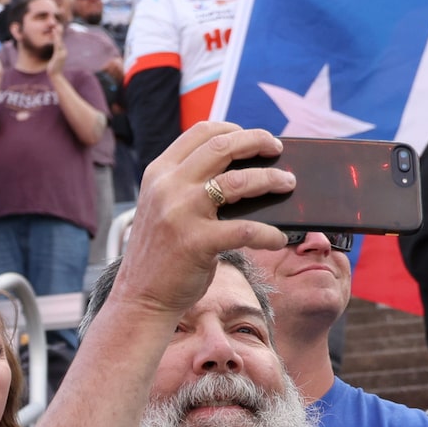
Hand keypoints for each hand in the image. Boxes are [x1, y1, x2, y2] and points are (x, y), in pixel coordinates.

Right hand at [107, 122, 294, 317]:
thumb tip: (242, 172)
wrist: (140, 297)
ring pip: (238, 181)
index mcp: (159, 173)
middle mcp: (168, 186)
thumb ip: (188, 186)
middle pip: (222, 146)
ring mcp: (181, 213)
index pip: (200, 132)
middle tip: (277, 148)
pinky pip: (246, 230)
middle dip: (257, 141)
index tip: (251, 137)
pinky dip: (269, 234)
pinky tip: (277, 238)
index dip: (233, 128)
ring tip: (287, 183)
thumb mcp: (165, 208)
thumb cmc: (161, 254)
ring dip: (270, 178)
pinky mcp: (196, 242)